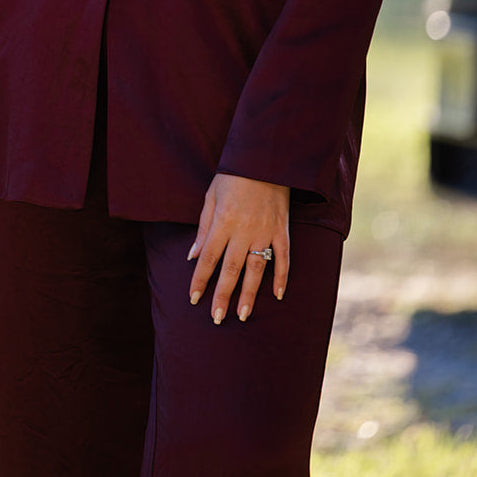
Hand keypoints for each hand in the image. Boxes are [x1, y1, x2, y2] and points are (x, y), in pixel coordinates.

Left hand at [187, 172, 288, 321]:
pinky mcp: (282, 229)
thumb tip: (192, 256)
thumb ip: (203, 229)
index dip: (200, 279)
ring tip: (243, 315)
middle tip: (217, 318)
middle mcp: (244, 230)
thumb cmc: (233, 177)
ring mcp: (265, 231)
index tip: (193, 299)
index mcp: (223, 222)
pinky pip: (283, 257)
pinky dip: (281, 277)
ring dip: (249, 293)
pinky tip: (277, 295)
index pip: (208, 257)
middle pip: (231, 269)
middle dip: (222, 295)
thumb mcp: (211, 197)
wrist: (264, 159)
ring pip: (256, 269)